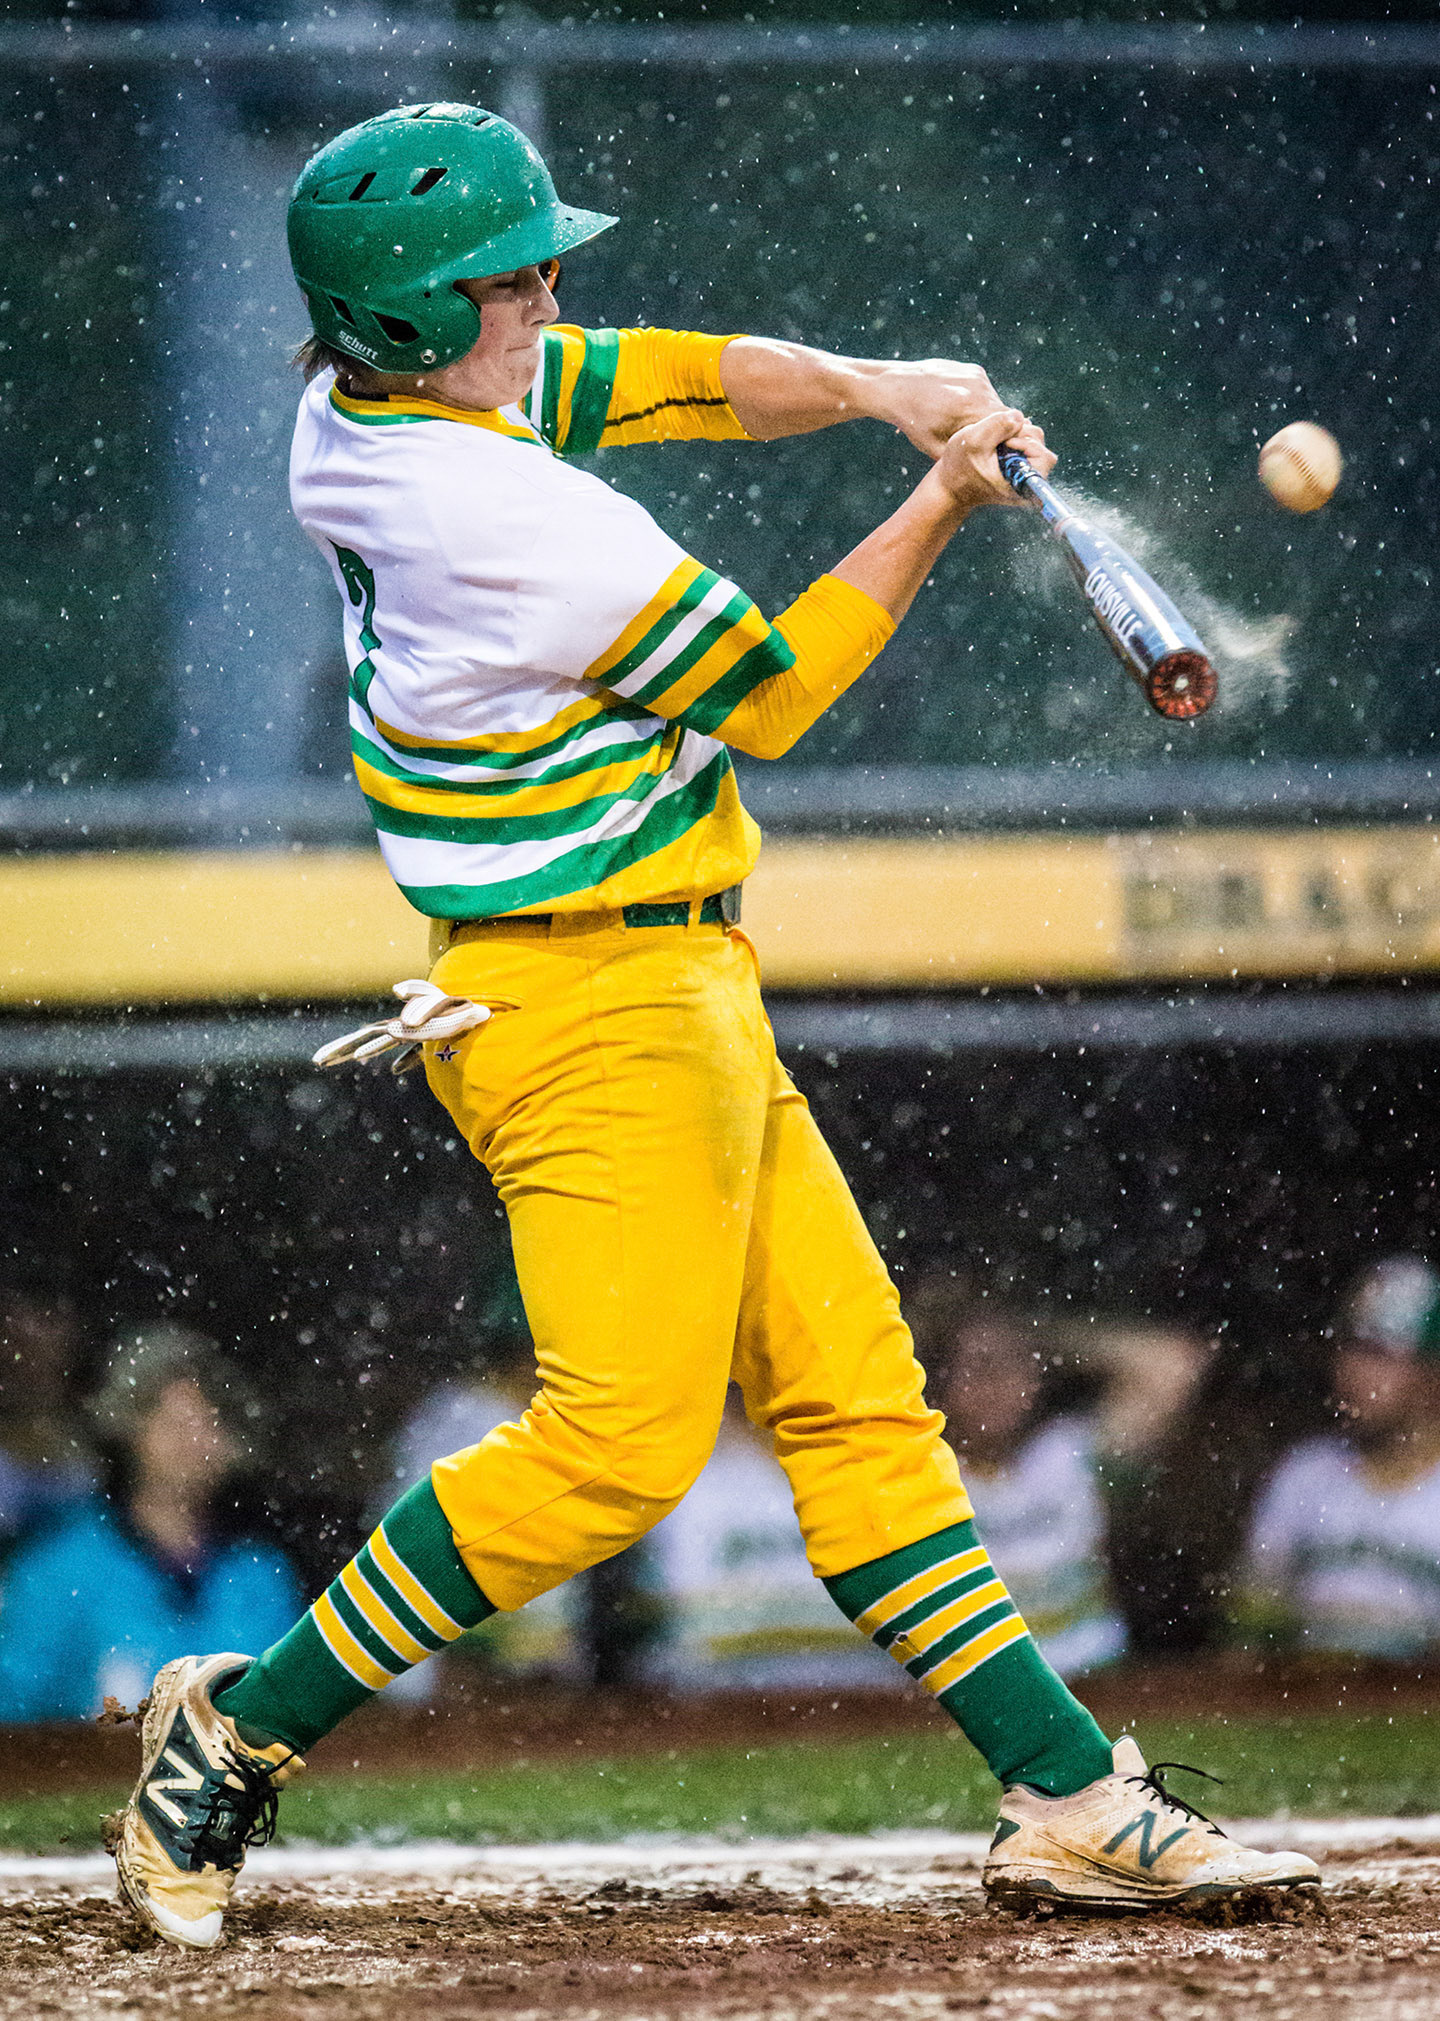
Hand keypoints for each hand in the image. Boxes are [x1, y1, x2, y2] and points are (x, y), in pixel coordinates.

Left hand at [866, 359, 1006, 457]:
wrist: (897, 387)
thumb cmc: (915, 422)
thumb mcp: (937, 449)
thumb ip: (965, 455)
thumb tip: (988, 467)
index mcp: (971, 411)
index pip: (1008, 427)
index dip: (1006, 439)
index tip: (996, 449)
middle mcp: (979, 390)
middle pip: (1002, 415)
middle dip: (994, 427)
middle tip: (976, 437)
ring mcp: (978, 377)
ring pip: (994, 402)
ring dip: (985, 413)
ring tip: (961, 419)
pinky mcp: (975, 370)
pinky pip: (985, 390)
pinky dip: (977, 399)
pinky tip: (957, 403)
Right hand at [932, 407, 1055, 511]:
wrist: (949, 485)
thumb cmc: (959, 467)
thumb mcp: (974, 441)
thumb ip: (998, 425)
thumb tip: (1020, 416)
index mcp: (1021, 485)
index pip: (1045, 457)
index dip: (1027, 441)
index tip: (1005, 444)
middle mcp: (1027, 480)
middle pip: (1041, 443)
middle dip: (1021, 432)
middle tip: (998, 439)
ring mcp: (1023, 470)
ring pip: (1034, 438)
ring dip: (1015, 431)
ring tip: (994, 440)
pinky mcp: (1018, 462)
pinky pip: (1025, 438)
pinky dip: (1012, 433)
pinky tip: (995, 441)